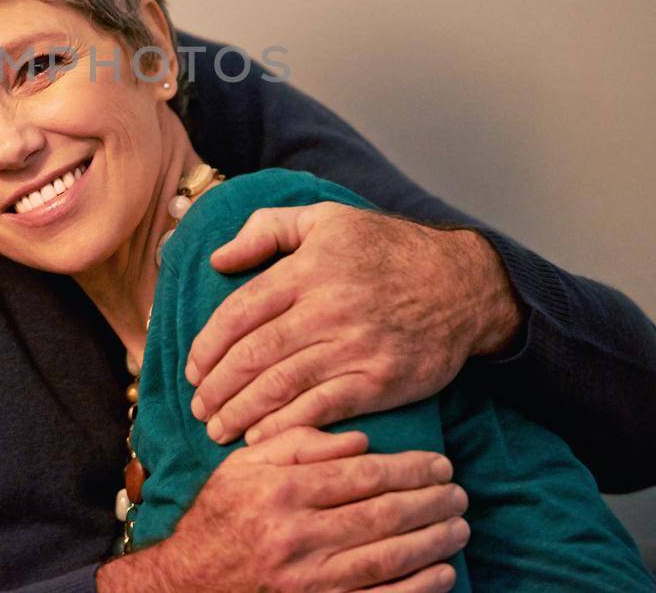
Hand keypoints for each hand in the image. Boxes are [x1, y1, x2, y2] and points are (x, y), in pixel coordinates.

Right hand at [96, 426, 468, 592]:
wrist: (188, 581)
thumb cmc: (220, 516)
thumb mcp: (244, 466)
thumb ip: (299, 444)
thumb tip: (361, 441)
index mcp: (283, 492)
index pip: (362, 476)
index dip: (409, 470)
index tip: (439, 464)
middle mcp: (298, 535)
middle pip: (382, 515)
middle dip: (430, 502)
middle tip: (460, 493)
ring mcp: (310, 579)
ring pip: (388, 556)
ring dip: (432, 541)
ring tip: (459, 526)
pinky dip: (416, 588)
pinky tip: (441, 573)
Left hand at [185, 203, 521, 444]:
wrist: (463, 285)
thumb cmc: (388, 249)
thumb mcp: (326, 218)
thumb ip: (267, 229)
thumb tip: (218, 258)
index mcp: (308, 269)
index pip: (240, 312)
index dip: (208, 345)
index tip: (192, 368)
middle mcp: (327, 309)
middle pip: (254, 354)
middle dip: (218, 386)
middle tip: (197, 407)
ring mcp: (354, 347)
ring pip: (281, 385)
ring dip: (241, 412)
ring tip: (217, 428)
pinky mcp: (379, 380)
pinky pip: (321, 408)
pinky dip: (286, 425)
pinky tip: (261, 437)